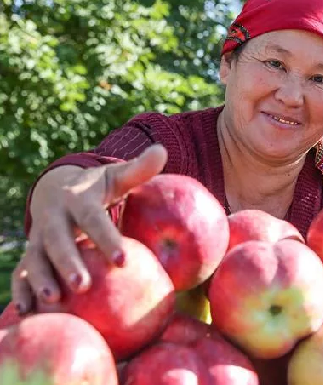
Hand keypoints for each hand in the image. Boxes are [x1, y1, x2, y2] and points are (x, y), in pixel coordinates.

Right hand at [12, 145, 167, 314]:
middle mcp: (53, 217)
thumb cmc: (98, 189)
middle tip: (83, 285)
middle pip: (58, 240)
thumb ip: (139, 169)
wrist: (58, 189)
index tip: (123, 260)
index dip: (106, 237)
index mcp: (78, 199)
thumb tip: (162, 150)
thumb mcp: (117, 177)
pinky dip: (21, 290)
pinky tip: (26, 312)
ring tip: (54, 301)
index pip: (92, 218)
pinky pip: (22, 271)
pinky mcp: (31, 252)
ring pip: (35, 257)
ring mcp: (38, 236)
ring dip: (40, 278)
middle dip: (68, 262)